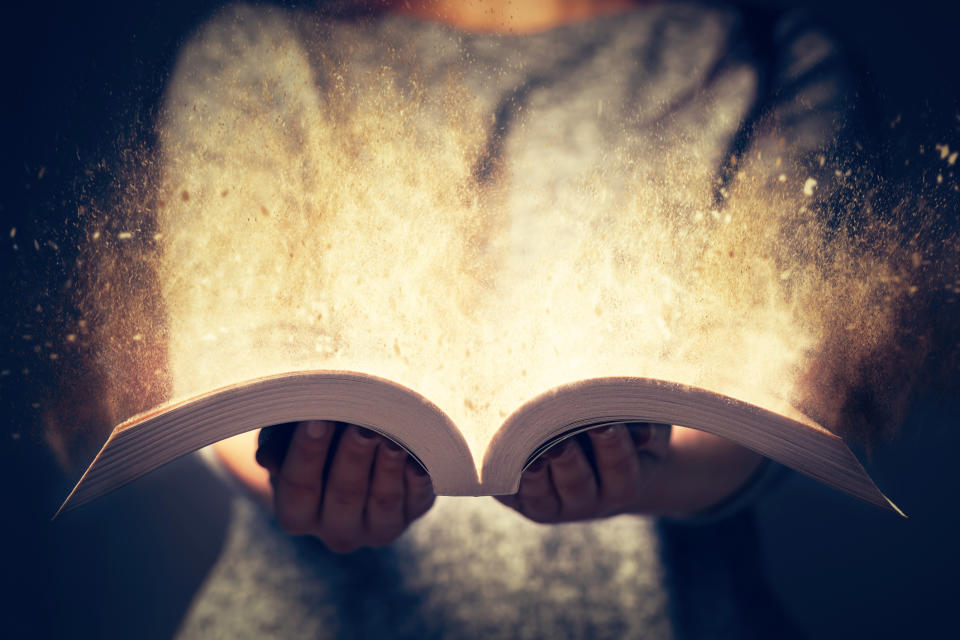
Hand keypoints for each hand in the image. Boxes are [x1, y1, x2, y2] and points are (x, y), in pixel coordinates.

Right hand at [255, 421, 434, 552]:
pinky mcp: (411, 515)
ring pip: (382, 502)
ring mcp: (376, 528)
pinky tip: (418, 458)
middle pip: (344, 496)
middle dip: (352, 458)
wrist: (346, 453)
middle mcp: (336, 530)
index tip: (316, 420)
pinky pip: (417, 502)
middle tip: (360, 426)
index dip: (307, 454)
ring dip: (387, 468)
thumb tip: (269, 458)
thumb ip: (277, 444)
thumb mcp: (286, 439)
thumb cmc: (311, 439)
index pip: (299, 488)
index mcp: (297, 515)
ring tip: (391, 438)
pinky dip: (418, 481)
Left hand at [495, 422, 671, 522]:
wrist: (593, 455)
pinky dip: (504, 478)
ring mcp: (551, 505)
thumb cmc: (622, 430)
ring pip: (542, 494)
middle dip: (568, 459)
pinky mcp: (519, 501)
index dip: (612, 445)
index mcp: (622, 485)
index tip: (602, 423)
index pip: (619, 467)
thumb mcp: (641, 425)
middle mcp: (587, 502)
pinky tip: (501, 457)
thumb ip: (644, 425)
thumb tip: (640, 430)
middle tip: (558, 439)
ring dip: (534, 473)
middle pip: (578, 483)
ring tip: (529, 452)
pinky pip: (510, 494)